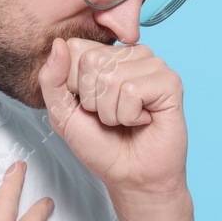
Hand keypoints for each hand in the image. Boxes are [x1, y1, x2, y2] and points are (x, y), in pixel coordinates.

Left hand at [36, 37, 188, 197]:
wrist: (130, 176)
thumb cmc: (101, 145)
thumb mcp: (62, 113)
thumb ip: (52, 79)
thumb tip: (57, 44)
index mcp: (107, 56)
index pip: (74, 48)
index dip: (73, 85)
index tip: (89, 105)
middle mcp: (131, 55)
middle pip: (91, 61)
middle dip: (93, 100)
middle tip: (111, 116)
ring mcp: (153, 65)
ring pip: (111, 76)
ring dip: (111, 111)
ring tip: (126, 120)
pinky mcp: (170, 82)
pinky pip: (132, 90)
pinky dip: (129, 115)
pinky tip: (143, 120)